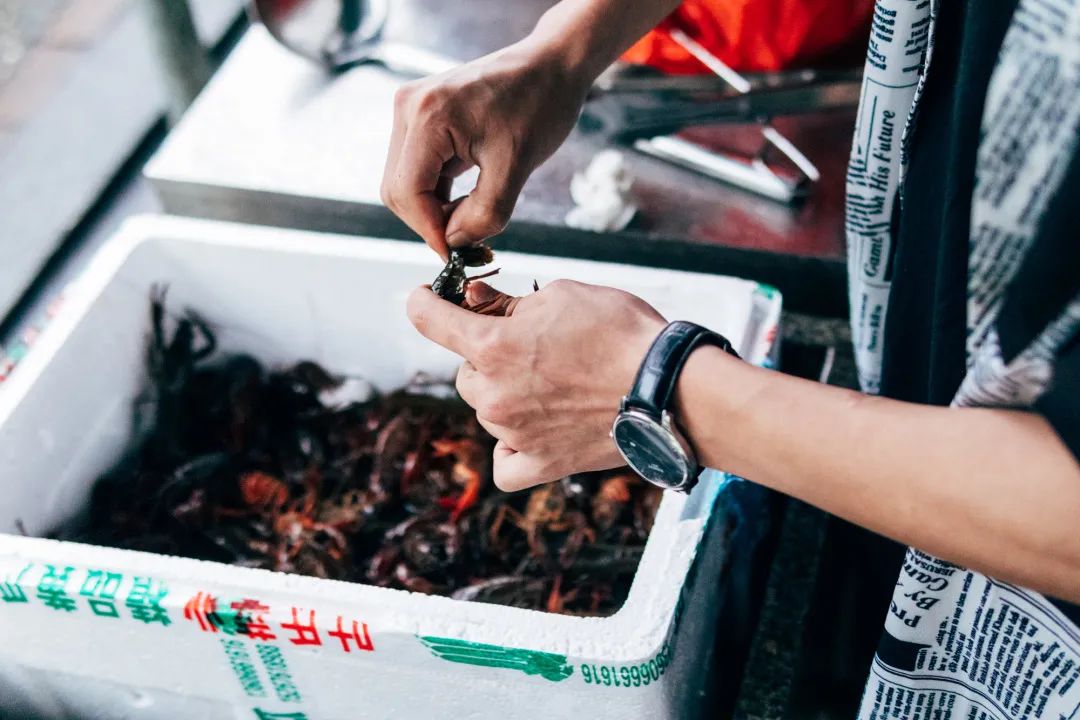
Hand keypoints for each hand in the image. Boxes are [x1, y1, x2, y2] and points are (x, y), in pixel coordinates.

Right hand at [381, 39, 588, 258]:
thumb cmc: (541, 105)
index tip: (457, 253)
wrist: (552, 65)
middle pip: (398, 190)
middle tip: (469, 237)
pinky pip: (417, 168)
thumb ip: (484, 214)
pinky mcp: (421, 115)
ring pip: (404, 182)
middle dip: (430, 221)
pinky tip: (467, 199)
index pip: (407, 192)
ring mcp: (411, 109)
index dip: (429, 230)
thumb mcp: (517, 167)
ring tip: (474, 216)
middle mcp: (409, 106)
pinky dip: (438, 192)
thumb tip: (454, 244)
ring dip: (434, 208)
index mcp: (428, 115)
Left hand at [406, 280, 666, 489]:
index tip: (426, 297)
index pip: (430, 319)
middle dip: (489, 356)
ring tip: (555, 383)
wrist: (669, 388)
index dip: (424, 302)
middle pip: (467, 372)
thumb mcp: (562, 295)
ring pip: (488, 411)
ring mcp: (514, 434)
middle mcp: (493, 396)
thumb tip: (474, 301)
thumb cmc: (621, 333)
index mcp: (493, 347)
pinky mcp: (541, 465)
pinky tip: (530, 431)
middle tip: (532, 346)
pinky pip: (504, 464)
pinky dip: (510, 448)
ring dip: (506, 395)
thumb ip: (508, 302)